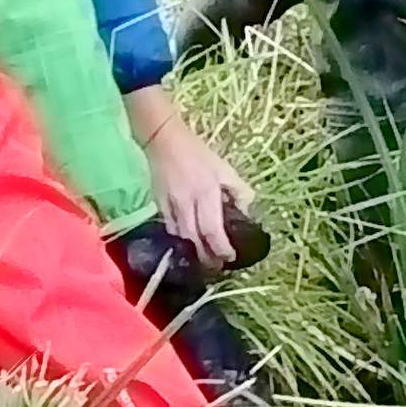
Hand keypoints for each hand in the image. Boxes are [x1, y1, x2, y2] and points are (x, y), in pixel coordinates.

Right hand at [124, 87, 254, 269]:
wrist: (162, 140)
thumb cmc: (197, 153)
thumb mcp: (225, 169)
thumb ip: (239, 192)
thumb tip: (246, 214)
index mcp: (206, 192)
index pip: (214, 230)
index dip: (222, 249)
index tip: (231, 257)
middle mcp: (187, 202)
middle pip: (195, 241)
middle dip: (208, 258)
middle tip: (219, 266)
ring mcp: (170, 206)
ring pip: (181, 239)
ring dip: (193, 254)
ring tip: (205, 261)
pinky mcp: (159, 206)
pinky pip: (170, 230)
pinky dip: (180, 242)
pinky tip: (188, 246)